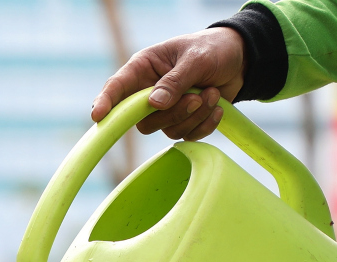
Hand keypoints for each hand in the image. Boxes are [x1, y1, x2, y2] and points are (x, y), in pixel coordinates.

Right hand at [90, 28, 245, 140]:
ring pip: (167, 130)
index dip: (106, 102)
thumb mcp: (195, 58)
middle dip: (173, 113)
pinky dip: (204, 125)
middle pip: (144, 120)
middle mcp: (148, 91)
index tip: (98, 117)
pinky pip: (186, 135)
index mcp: (143, 68)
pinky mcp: (182, 121)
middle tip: (197, 97)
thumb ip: (175, 81)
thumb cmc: (212, 49)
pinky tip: (216, 106)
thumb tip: (154, 104)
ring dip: (194, 116)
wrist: (238, 60)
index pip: (117, 87)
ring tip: (211, 93)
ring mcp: (164, 110)